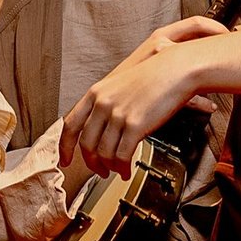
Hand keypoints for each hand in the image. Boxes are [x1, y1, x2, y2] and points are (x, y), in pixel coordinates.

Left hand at [59, 19, 227, 176]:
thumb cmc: (154, 76)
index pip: (70, 124)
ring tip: (117, 171)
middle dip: (91, 163)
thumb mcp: (121, 85)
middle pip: (86, 144)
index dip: (65, 146)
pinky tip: (126, 170)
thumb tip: (102, 128)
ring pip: (103, 153)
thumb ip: (108, 104)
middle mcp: (102, 103)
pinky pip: (121, 155)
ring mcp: (117, 114)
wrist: (176, 69)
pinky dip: (122, 168)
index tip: (65, 159)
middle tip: (99, 171)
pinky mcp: (134, 125)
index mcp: (96, 93)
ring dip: (109, 167)